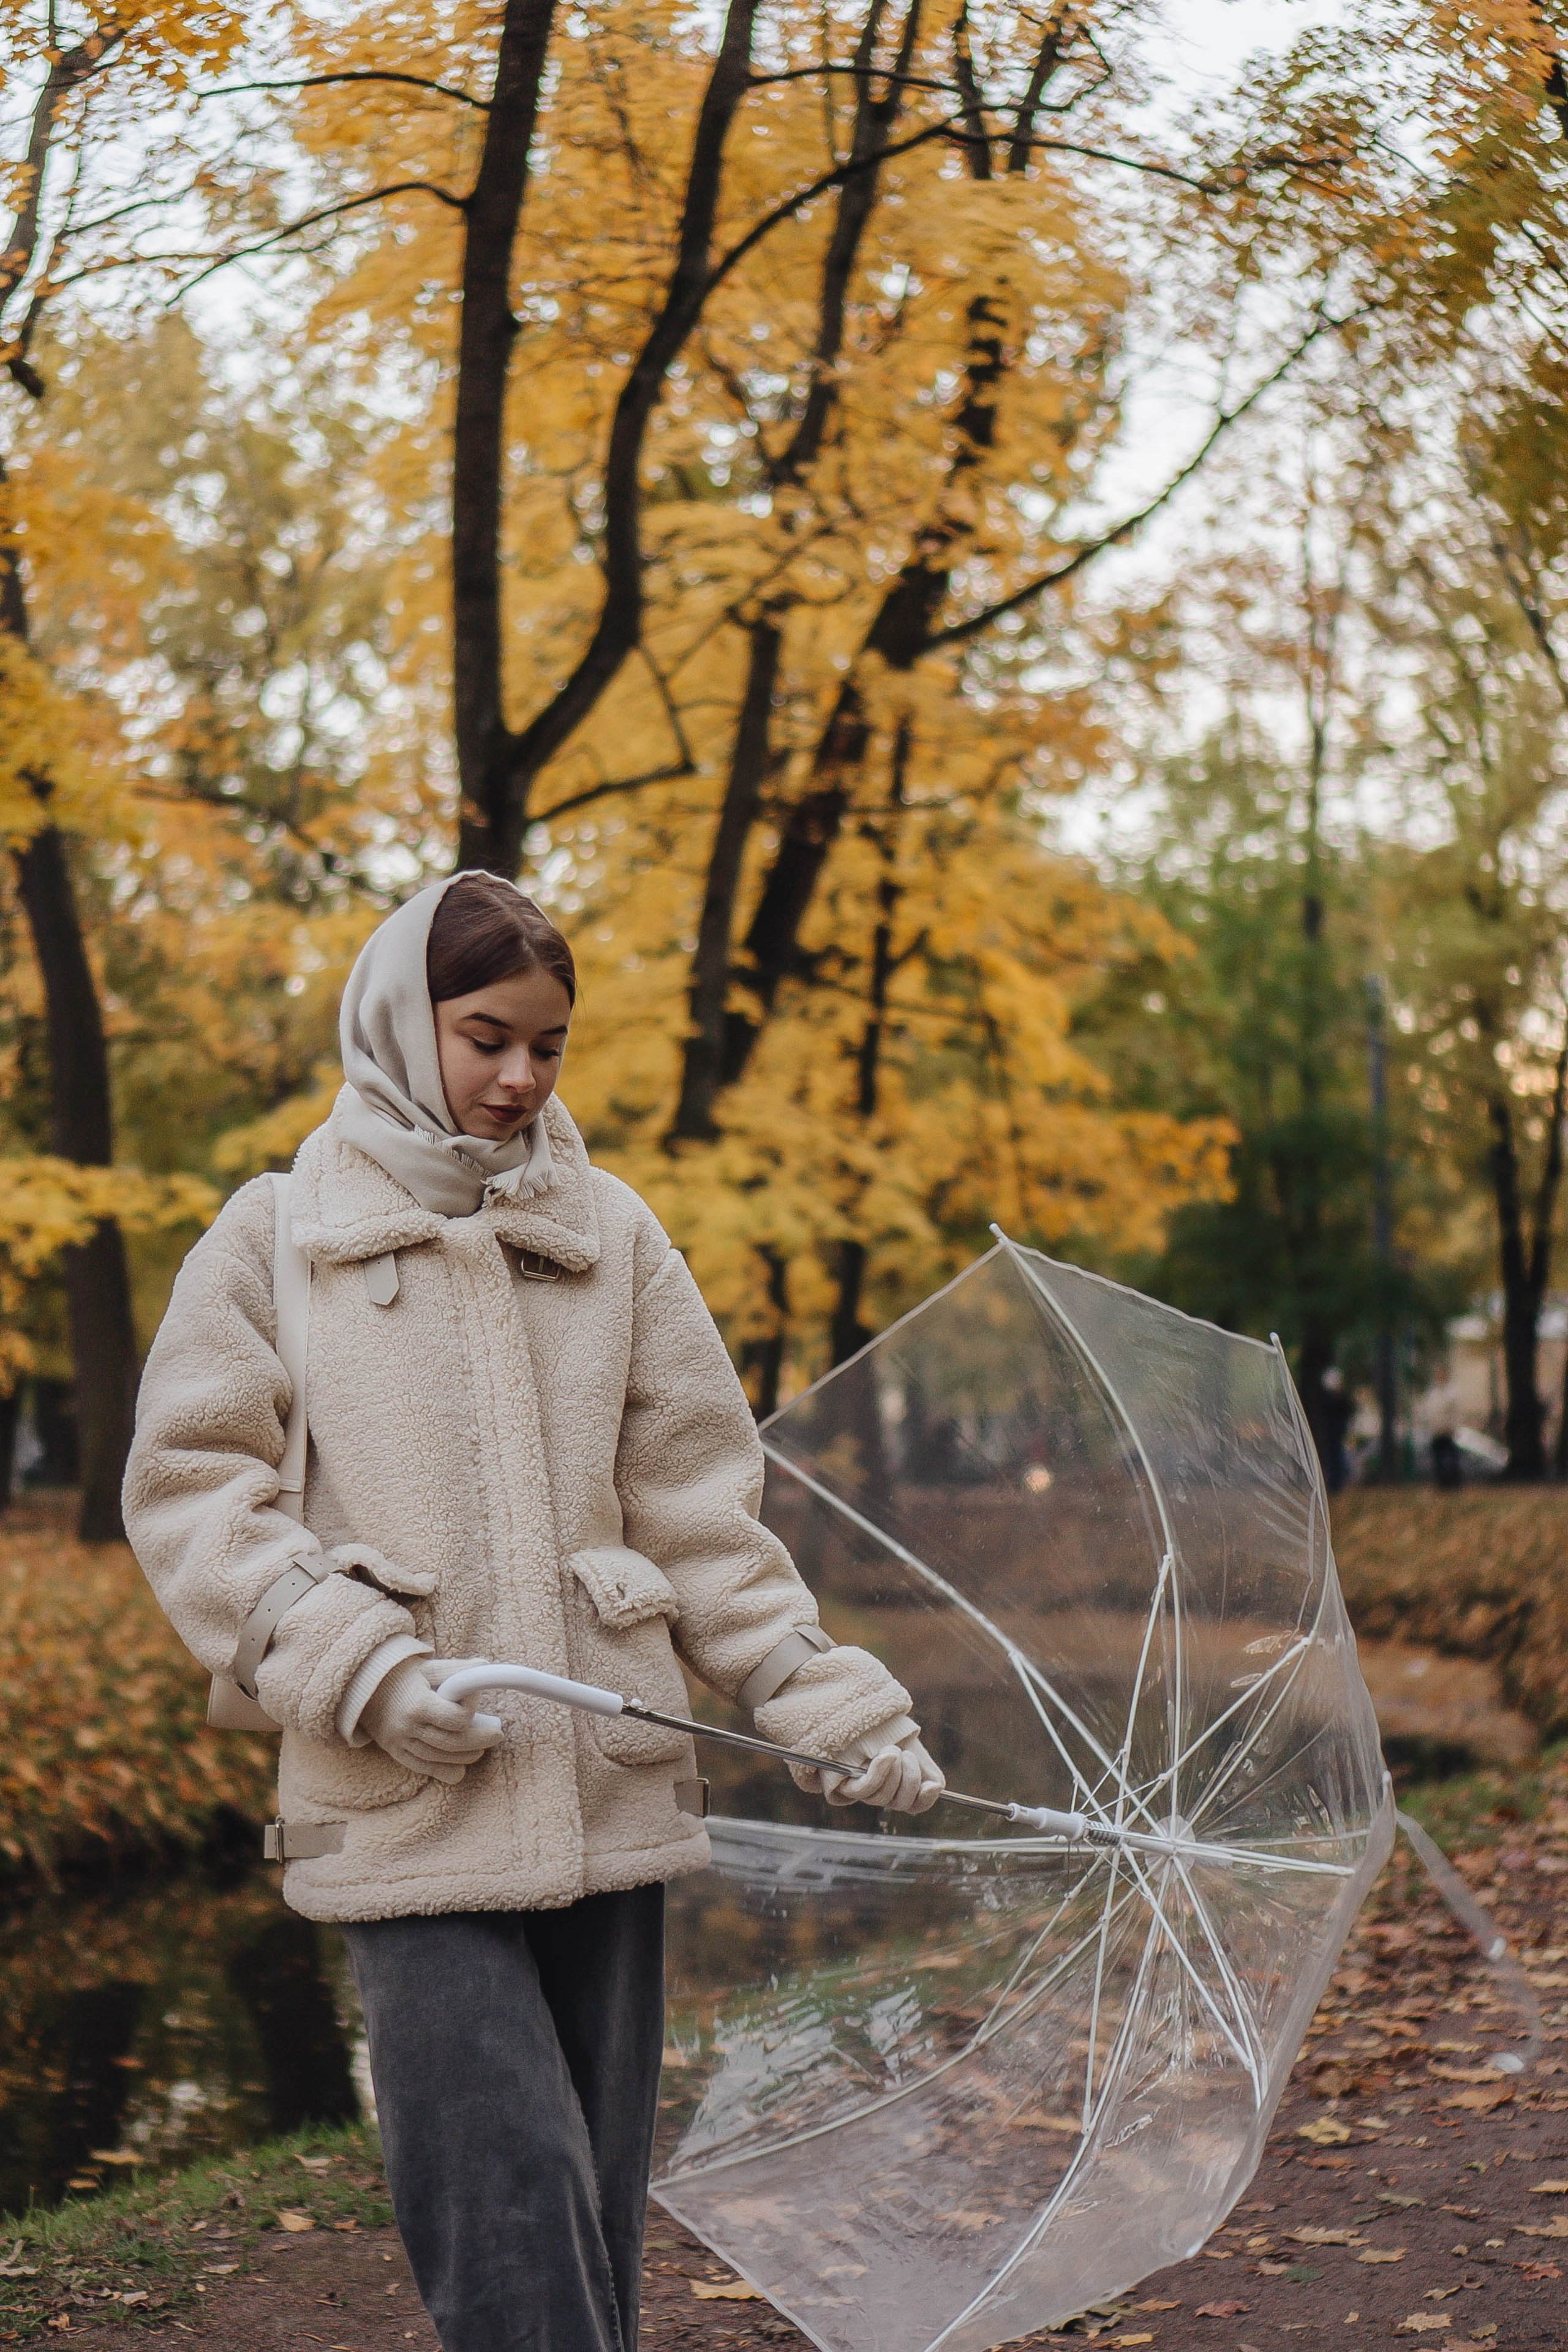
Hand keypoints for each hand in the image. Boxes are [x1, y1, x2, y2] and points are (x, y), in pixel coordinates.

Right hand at [360, 1658, 501, 1784]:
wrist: (365, 1689)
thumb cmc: (402, 1675)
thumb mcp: (428, 1667)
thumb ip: (456, 1669)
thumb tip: (484, 1667)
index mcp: (418, 1704)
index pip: (456, 1718)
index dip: (472, 1708)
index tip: (474, 1697)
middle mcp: (408, 1728)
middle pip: (454, 1743)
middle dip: (481, 1740)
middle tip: (497, 1733)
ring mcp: (401, 1744)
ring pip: (442, 1759)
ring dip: (468, 1755)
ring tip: (482, 1747)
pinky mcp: (397, 1753)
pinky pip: (426, 1769)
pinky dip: (447, 1771)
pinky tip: (462, 1765)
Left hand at [794, 1715, 945, 1814]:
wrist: (867, 1720)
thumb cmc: (891, 1736)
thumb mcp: (916, 1752)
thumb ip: (929, 1771)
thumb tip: (936, 1788)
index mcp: (902, 1788)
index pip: (916, 1805)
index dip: (925, 1799)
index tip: (932, 1786)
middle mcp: (884, 1795)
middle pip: (902, 1803)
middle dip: (910, 1778)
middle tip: (907, 1755)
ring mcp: (865, 1793)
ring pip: (885, 1796)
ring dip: (892, 1770)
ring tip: (890, 1748)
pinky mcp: (848, 1786)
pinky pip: (866, 1788)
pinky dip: (879, 1771)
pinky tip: (885, 1756)